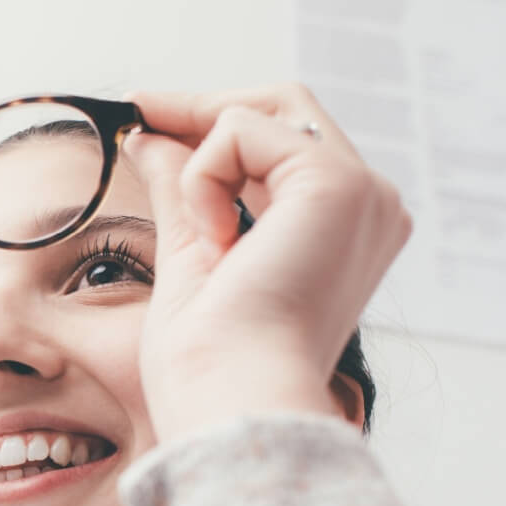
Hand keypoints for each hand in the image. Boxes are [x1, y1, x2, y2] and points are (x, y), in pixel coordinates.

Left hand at [122, 84, 411, 443]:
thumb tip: (151, 137)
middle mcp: (368, 206)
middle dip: (202, 107)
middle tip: (137, 110)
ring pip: (259, 114)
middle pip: (284, 108)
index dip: (214, 123)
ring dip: (201, 165)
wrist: (231, 397)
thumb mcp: (191, 254)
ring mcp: (361, 192)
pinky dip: (204, 179)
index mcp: (343, 230)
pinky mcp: (337, 184)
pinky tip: (217, 241)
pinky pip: (241, 132)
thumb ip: (182, 191)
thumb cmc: (211, 359)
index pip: (284, 142)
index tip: (145, 113)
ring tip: (203, 239)